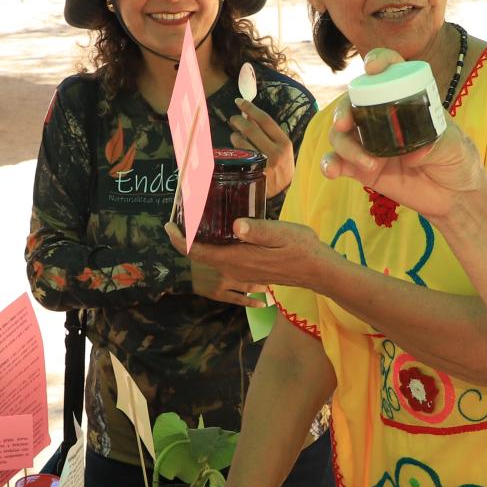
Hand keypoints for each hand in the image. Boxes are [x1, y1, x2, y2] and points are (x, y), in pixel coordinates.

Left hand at [168, 219, 325, 293]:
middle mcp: (235, 268)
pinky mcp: (248, 270)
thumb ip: (258, 230)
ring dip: (198, 242)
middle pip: (201, 255)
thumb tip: (236, 224)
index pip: (199, 252)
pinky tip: (217, 230)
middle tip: (180, 215)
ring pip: (211, 257)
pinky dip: (212, 246)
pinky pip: (222, 259)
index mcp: (238, 258)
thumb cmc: (302, 249)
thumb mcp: (282, 234)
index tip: (169, 225)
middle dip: (186, 238)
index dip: (180, 240)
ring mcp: (241, 271)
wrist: (317, 271)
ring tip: (195, 219)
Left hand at [228, 96, 296, 196]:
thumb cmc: (282, 167)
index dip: (250, 108)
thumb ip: (270, 134)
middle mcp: (275, 153)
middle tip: (233, 119)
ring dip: (234, 136)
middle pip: (251, 129)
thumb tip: (249, 116)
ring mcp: (263, 164)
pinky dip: (233, 149)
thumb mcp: (283, 149)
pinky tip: (234, 149)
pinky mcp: (253, 174)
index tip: (239, 102)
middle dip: (238, 120)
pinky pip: (237, 156)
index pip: (265, 120)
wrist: (285, 192)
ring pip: (241, 142)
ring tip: (235, 136)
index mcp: (284, 143)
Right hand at [322, 48, 486, 219]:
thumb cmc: (458, 160)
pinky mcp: (362, 168)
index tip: (372, 68)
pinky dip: (330, 164)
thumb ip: (436, 145)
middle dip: (343, 109)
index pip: (390, 70)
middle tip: (345, 124)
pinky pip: (338, 162)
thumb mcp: (454, 145)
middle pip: (353, 101)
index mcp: (406, 99)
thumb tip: (414, 152)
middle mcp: (383, 117)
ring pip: (341, 134)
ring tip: (368, 164)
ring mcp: (370, 142)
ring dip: (345, 146)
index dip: (379, 61)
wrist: (455, 196)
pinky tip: (332, 171)